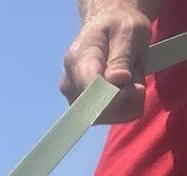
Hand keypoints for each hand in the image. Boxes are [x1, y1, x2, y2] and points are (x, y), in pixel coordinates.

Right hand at [63, 2, 154, 120]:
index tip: (135, 87)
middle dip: (126, 97)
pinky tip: (128, 86)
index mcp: (78, 61)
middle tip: (136, 74)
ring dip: (129, 99)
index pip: (89, 90)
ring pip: (108, 116)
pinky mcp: (88, 110)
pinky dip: (129, 105)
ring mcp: (77, 100)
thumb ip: (121, 57)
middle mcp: (71, 86)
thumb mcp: (127, 32)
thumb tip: (117, 81)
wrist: (109, 28)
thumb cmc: (118, 26)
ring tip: (131, 75)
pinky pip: (114, 117)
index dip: (113, 95)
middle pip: (98, 109)